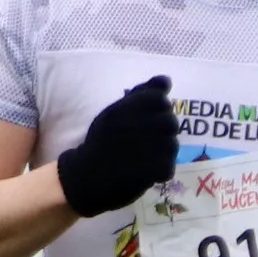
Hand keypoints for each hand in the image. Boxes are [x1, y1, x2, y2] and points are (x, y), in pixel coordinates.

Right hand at [53, 75, 176, 217]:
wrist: (85, 177)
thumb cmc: (101, 143)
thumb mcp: (116, 112)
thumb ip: (142, 94)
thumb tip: (166, 79)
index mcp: (127, 107)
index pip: (159, 99)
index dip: (158, 111)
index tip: (147, 121)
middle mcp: (138, 122)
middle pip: (170, 122)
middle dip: (162, 133)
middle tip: (146, 143)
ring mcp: (147, 147)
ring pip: (172, 145)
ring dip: (163, 153)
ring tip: (145, 158)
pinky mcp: (151, 169)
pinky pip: (168, 167)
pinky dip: (160, 171)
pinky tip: (146, 172)